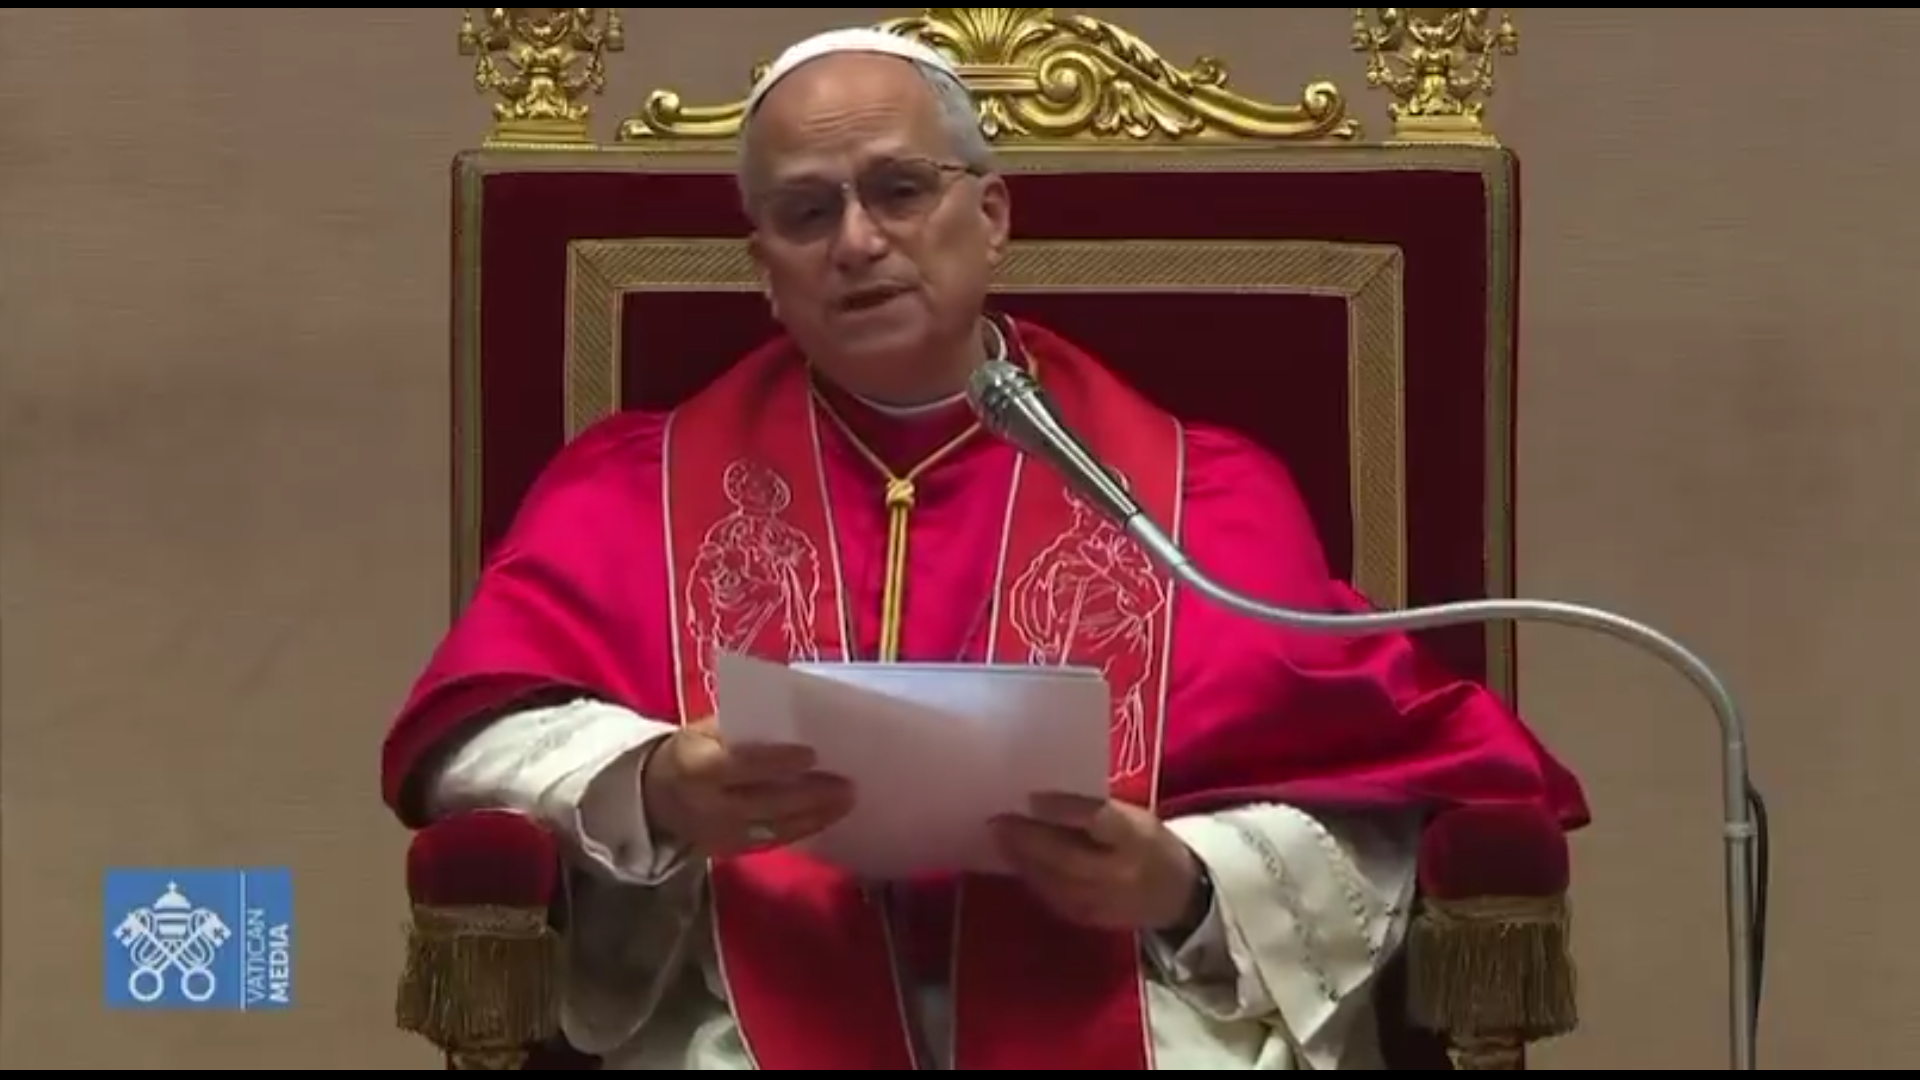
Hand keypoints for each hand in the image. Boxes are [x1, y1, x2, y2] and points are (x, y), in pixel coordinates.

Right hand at [642, 717, 854, 857]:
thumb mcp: (702, 730)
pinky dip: (802, 829)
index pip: (741, 766)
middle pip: (766, 803)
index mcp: (698, 768)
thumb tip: (790, 724)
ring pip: (774, 829)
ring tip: (847, 802)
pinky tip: (827, 817)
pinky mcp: (732, 850)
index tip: (812, 754)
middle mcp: (710, 807)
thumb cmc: (689, 752)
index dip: (776, 761)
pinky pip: (772, 842)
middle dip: (810, 796)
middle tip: (847, 785)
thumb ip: (740, 729)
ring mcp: (721, 834)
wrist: (654, 799)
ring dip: (815, 817)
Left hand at [990, 793, 1201, 932]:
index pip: (1098, 821)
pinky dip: (1032, 878)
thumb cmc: (1149, 843)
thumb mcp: (1135, 817)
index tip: (1031, 797)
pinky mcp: (1090, 920)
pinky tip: (1016, 862)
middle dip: (1027, 840)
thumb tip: (1041, 800)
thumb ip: (1095, 810)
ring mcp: (1105, 902)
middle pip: (1067, 857)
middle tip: (997, 821)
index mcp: (1138, 837)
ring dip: (1022, 860)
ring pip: (1054, 881)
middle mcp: (1121, 873)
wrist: (1178, 895)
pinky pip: (1054, 898)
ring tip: (998, 838)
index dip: (1063, 810)